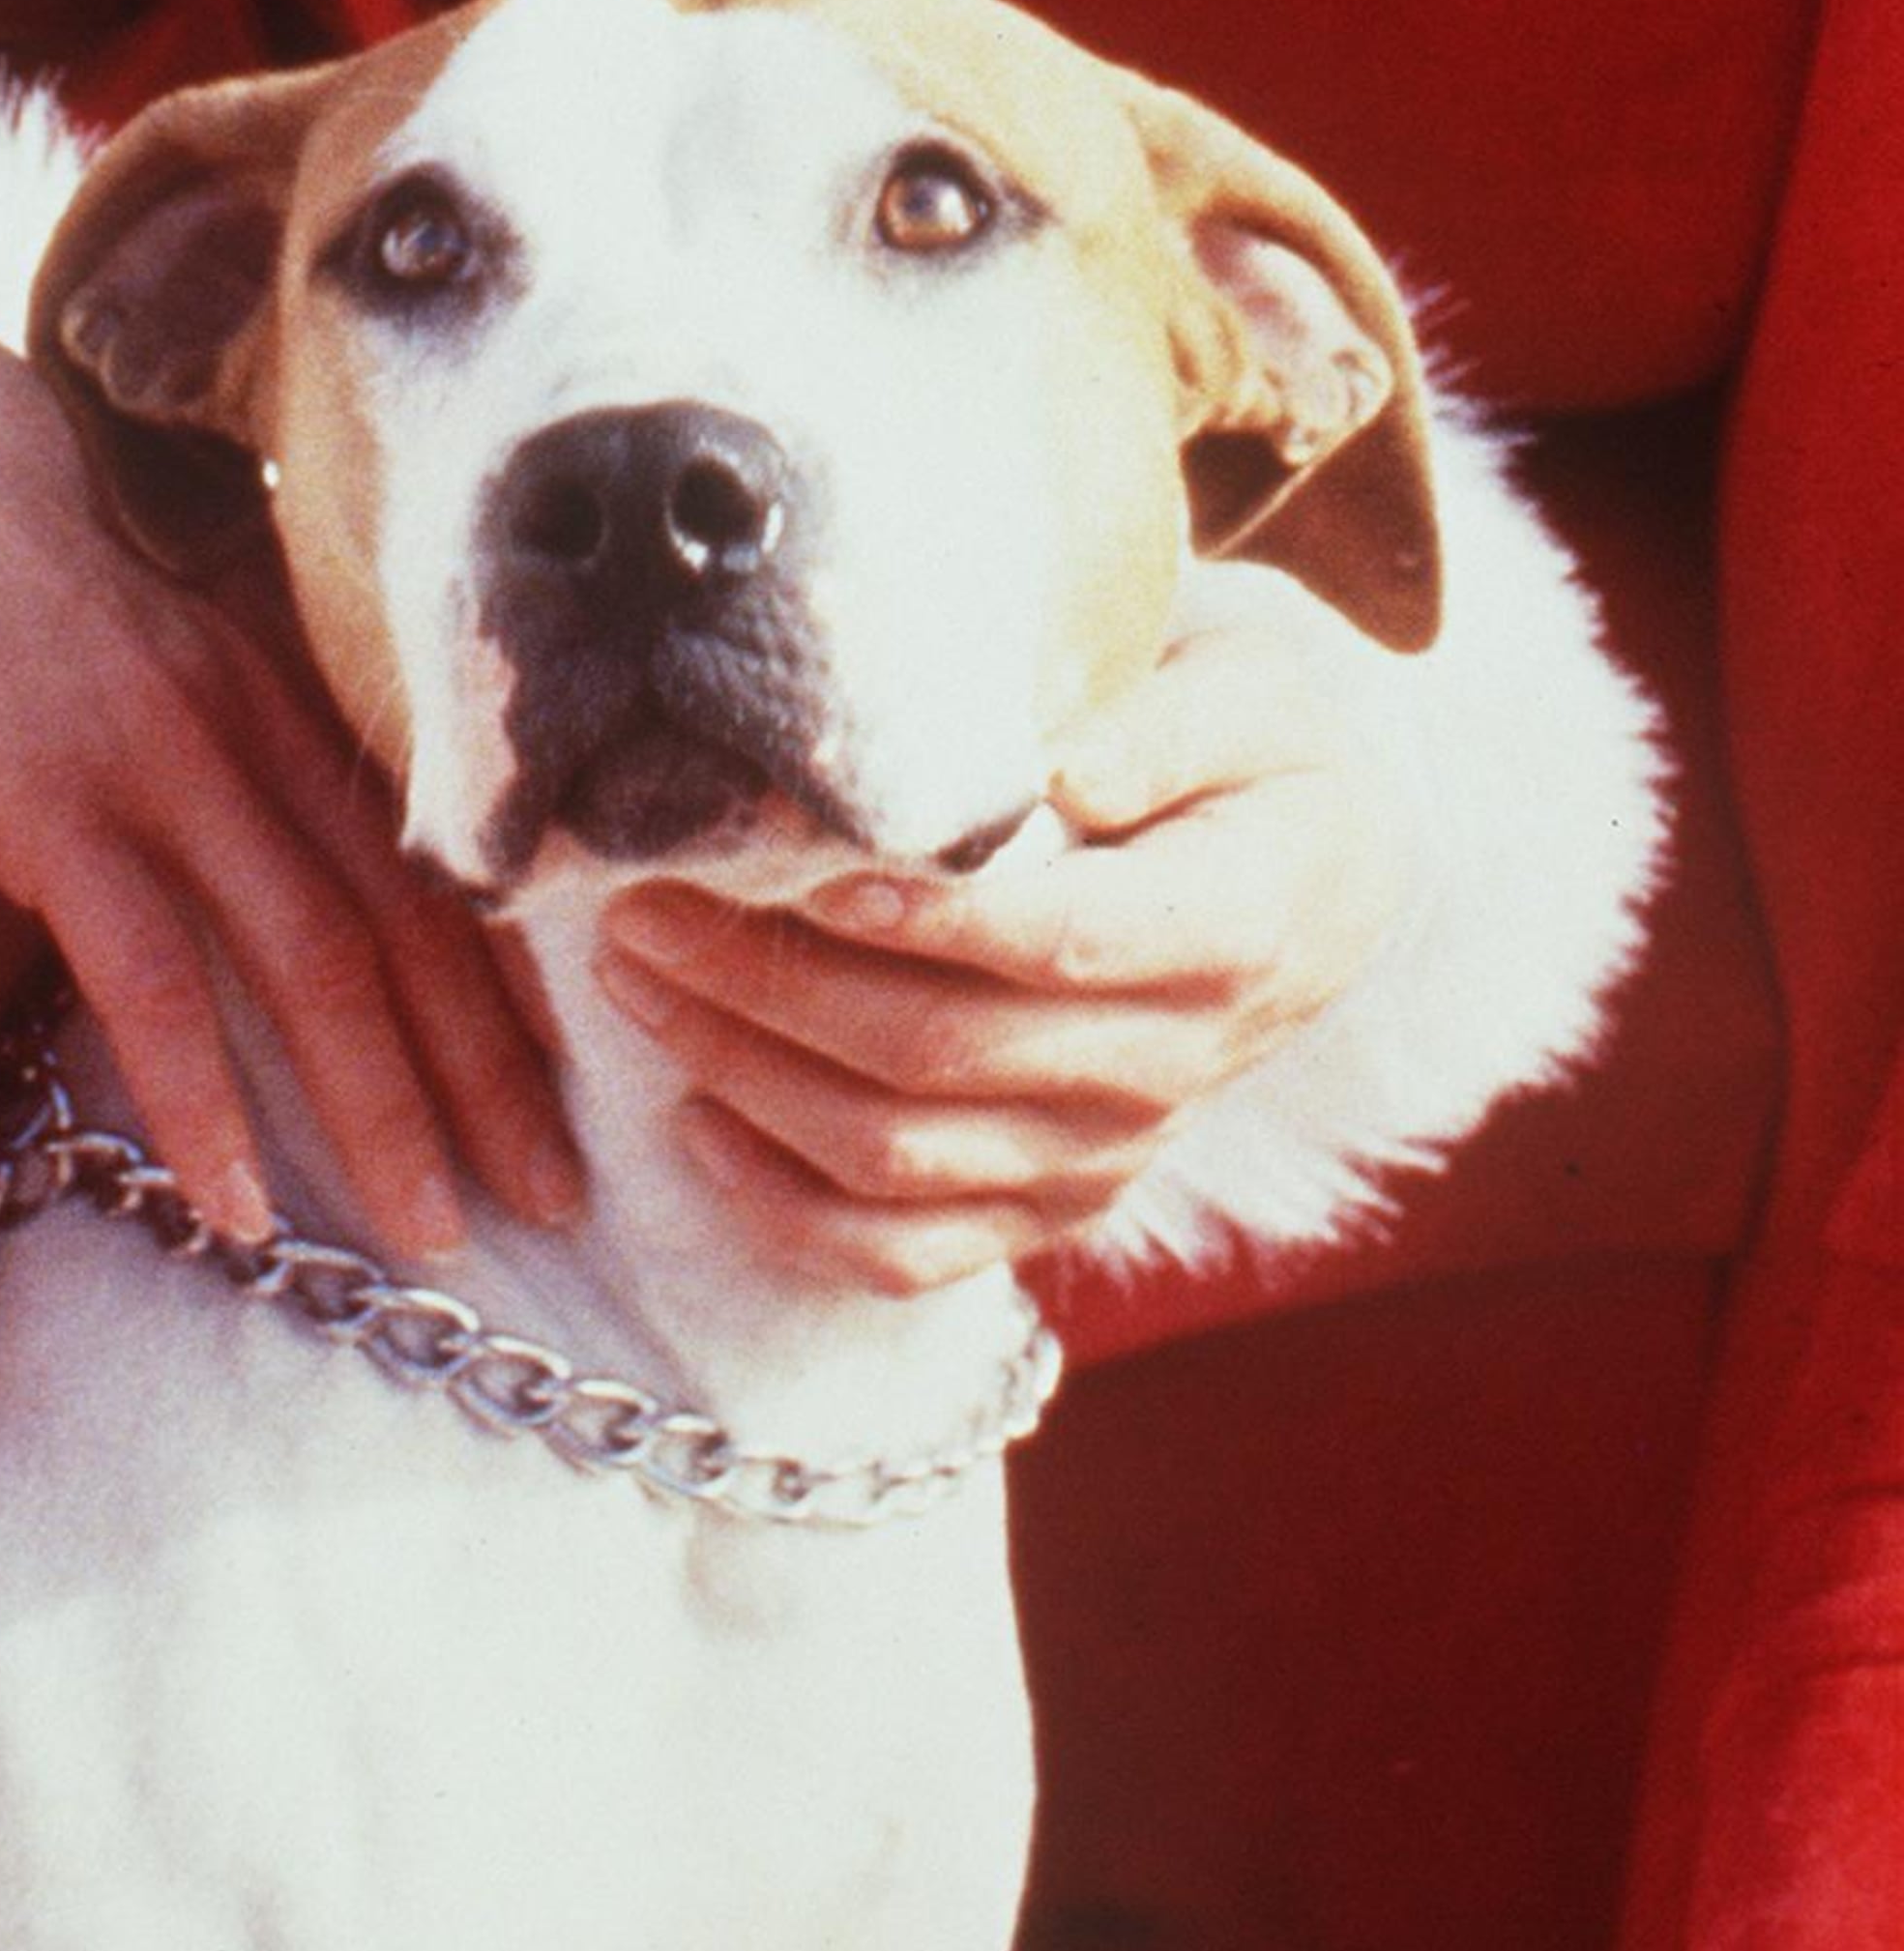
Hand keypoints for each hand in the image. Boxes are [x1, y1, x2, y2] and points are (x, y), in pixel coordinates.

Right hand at [0, 313, 581, 1268]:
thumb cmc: (13, 566)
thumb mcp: (161, 621)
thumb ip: (237, 716)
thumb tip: (302, 849)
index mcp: (285, 681)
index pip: (436, 853)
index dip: (513, 979)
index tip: (569, 1086)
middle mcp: (249, 719)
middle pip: (405, 918)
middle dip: (489, 1070)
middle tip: (554, 1196)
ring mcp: (153, 761)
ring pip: (312, 957)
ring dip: (384, 1106)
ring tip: (432, 1229)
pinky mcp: (49, 807)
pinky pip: (152, 978)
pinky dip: (203, 1097)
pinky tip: (235, 1201)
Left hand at [591, 601, 1413, 1295]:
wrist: (1316, 886)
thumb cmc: (1257, 759)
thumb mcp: (1249, 696)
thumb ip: (1161, 721)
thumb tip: (1058, 768)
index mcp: (1220, 932)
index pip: (1051, 942)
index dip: (920, 916)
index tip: (796, 864)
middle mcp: (1163, 1066)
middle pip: (937, 1053)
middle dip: (765, 984)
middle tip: (642, 902)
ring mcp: (1102, 1153)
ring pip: (899, 1159)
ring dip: (746, 1078)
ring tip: (635, 981)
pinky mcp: (1051, 1202)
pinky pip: (909, 1254)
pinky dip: (789, 1213)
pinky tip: (697, 1128)